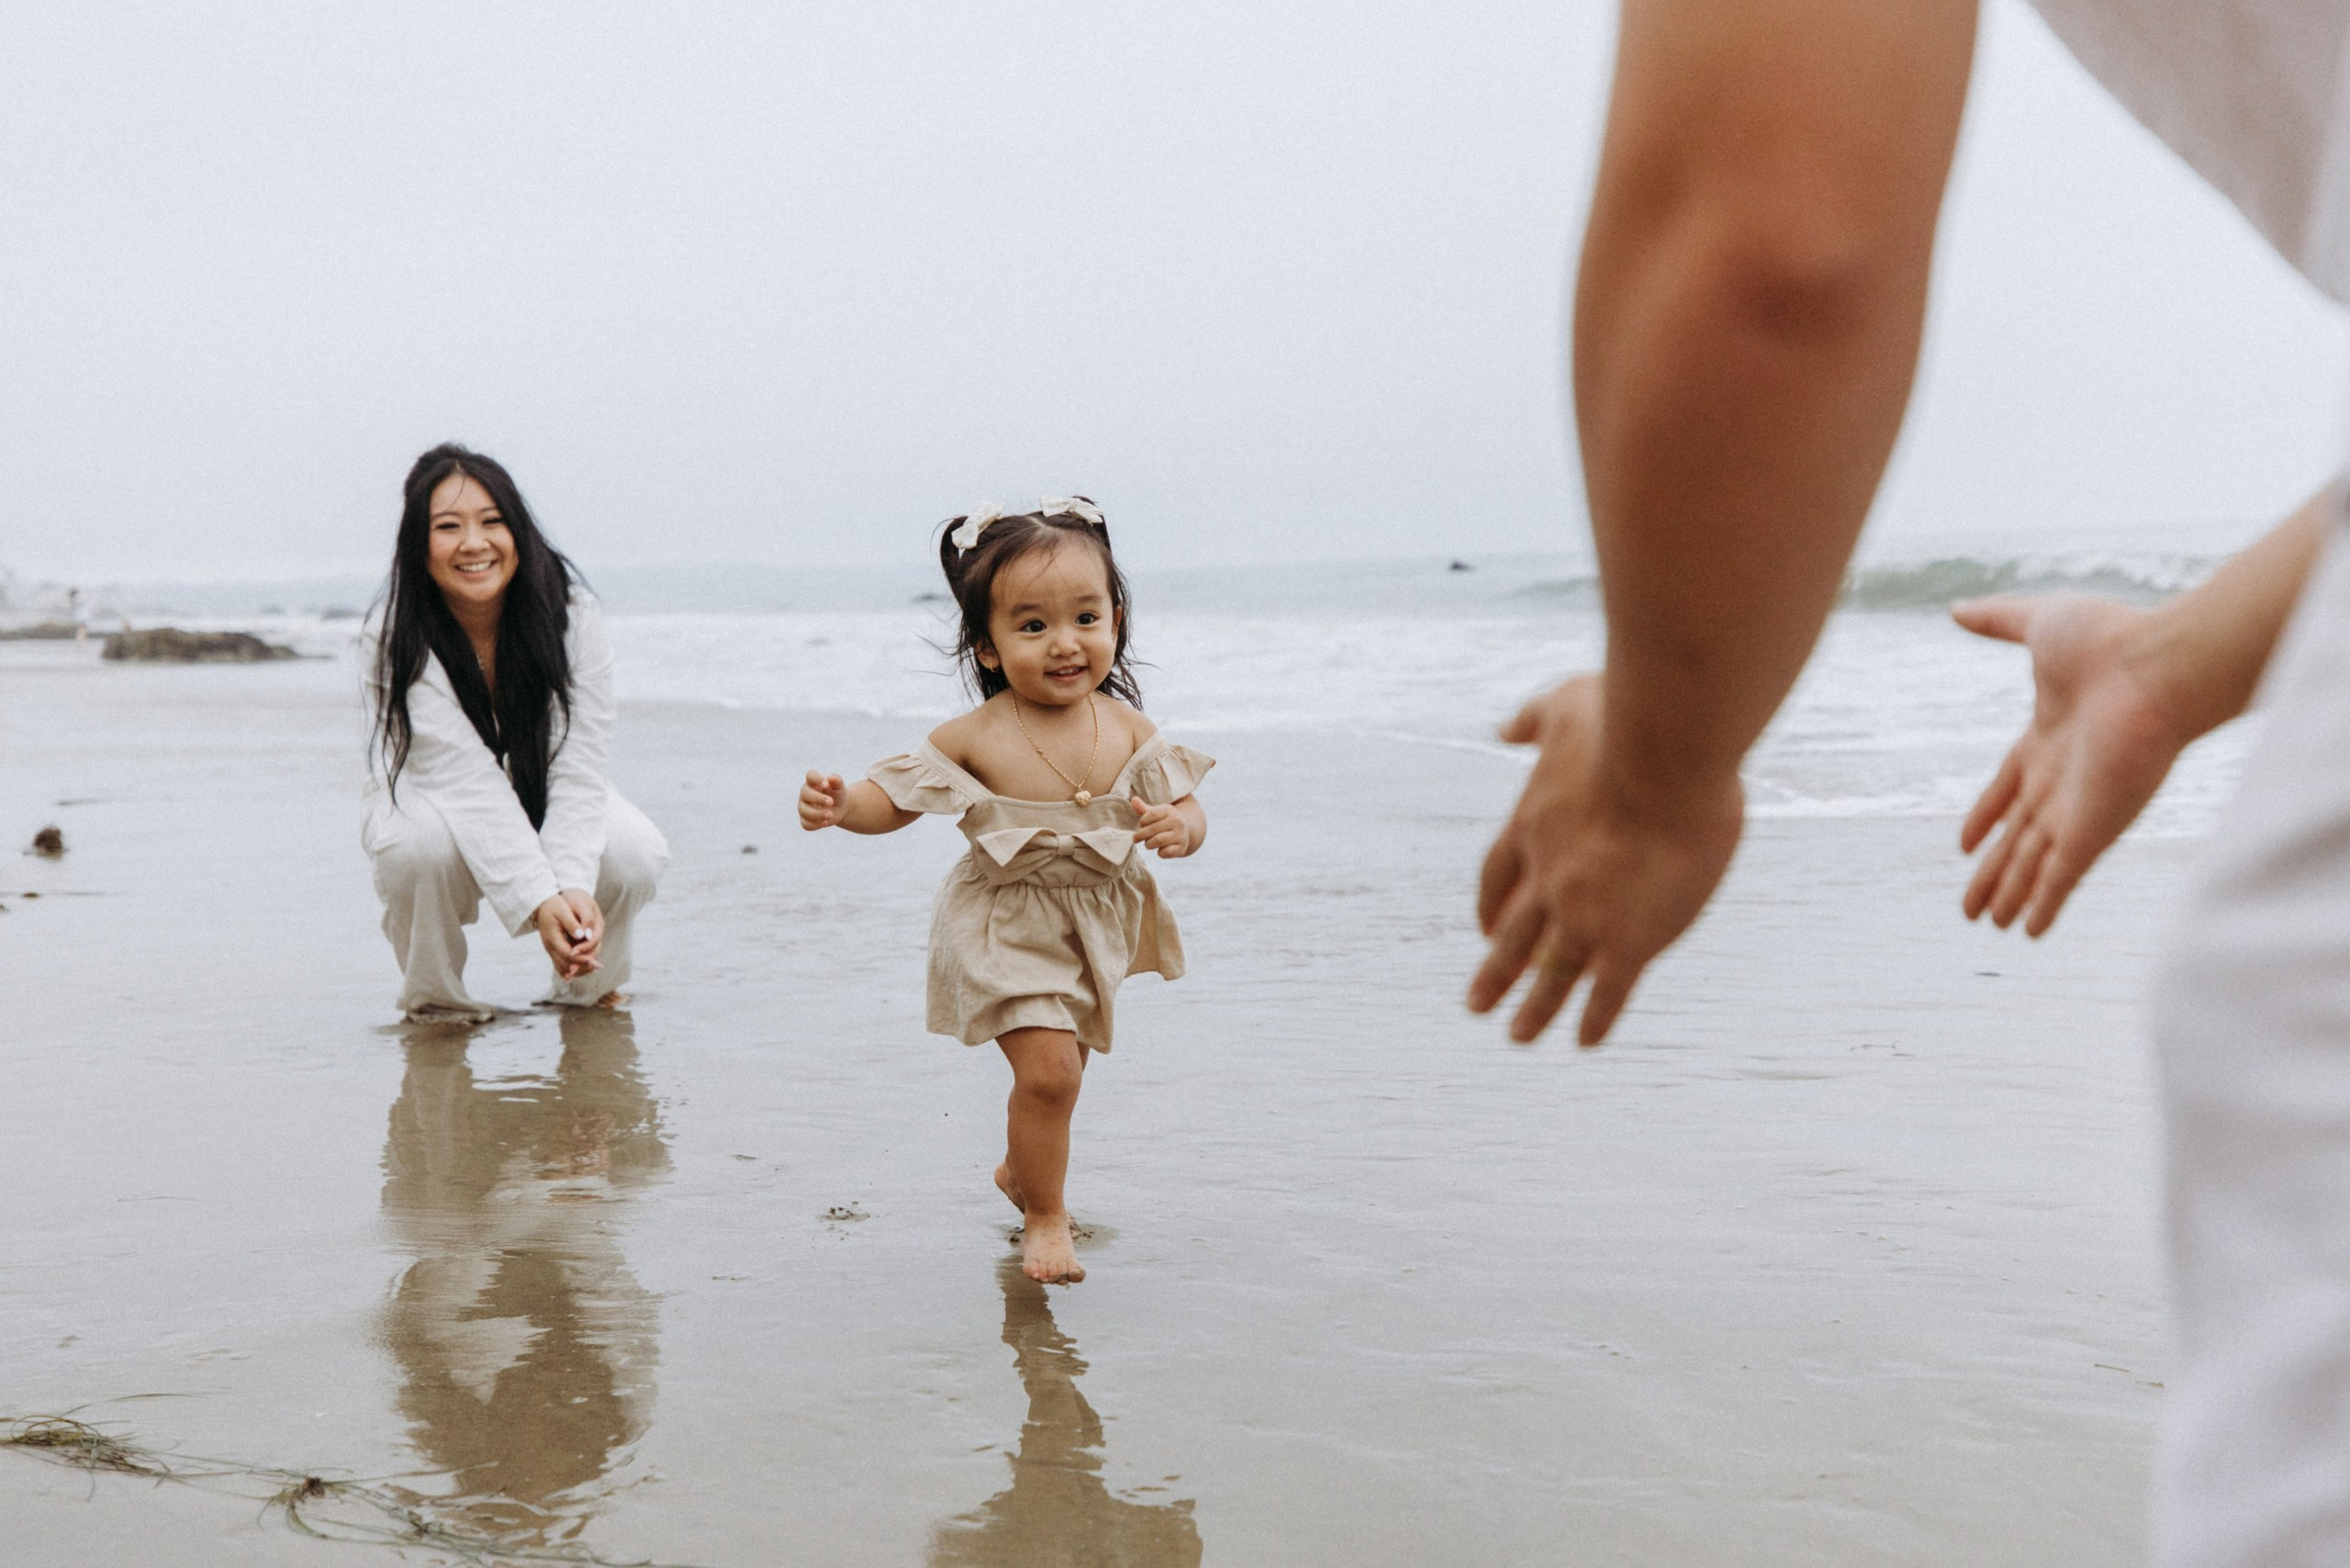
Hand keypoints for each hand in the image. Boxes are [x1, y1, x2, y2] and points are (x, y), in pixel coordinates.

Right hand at [535, 892, 602, 980]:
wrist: (540, 905)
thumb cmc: (553, 905)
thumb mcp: (562, 910)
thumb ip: (571, 924)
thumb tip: (582, 935)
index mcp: (552, 937)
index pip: (568, 954)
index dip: (581, 959)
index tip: (594, 961)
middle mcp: (550, 946)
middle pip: (566, 964)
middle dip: (582, 966)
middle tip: (598, 966)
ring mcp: (551, 949)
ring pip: (563, 966)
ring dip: (578, 969)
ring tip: (594, 968)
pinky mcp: (553, 949)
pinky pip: (561, 963)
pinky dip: (572, 967)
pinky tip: (584, 967)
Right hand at [800, 770, 847, 829]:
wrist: (840, 808)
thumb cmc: (837, 794)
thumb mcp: (840, 787)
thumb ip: (837, 781)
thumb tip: (832, 778)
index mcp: (813, 782)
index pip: (810, 775)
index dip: (816, 779)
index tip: (826, 784)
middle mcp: (805, 793)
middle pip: (805, 793)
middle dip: (818, 798)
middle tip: (831, 802)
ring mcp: (803, 807)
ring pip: (804, 811)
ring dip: (817, 814)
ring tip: (830, 814)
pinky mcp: (805, 820)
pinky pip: (806, 824)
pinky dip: (815, 824)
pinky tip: (825, 822)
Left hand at [1130, 796, 1190, 857]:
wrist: (1187, 832)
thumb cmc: (1165, 822)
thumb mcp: (1155, 814)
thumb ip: (1143, 809)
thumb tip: (1134, 800)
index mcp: (1169, 810)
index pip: (1152, 814)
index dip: (1142, 821)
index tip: (1141, 824)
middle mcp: (1177, 821)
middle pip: (1153, 829)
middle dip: (1140, 835)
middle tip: (1136, 838)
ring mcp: (1181, 835)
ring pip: (1158, 840)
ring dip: (1148, 844)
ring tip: (1148, 844)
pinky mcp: (1182, 848)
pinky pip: (1166, 852)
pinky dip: (1160, 853)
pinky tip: (1160, 850)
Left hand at [1469, 675, 1743, 1045]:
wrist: (1665, 758)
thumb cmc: (1623, 721)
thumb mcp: (1567, 702)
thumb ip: (1534, 717)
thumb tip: (1503, 728)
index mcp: (1533, 828)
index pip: (1499, 877)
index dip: (1492, 905)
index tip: (1485, 928)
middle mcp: (1549, 879)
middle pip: (1514, 935)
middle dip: (1496, 972)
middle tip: (1476, 1006)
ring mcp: (1586, 914)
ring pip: (1551, 973)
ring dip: (1534, 1009)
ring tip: (1518, 1038)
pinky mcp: (1630, 939)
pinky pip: (1608, 990)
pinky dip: (1594, 1018)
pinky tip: (1584, 1042)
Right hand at [1952, 594, 2187, 935]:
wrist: (2163, 664)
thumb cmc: (2112, 637)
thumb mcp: (2039, 623)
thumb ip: (1997, 621)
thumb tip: (1954, 609)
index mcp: (2048, 737)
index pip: (2009, 787)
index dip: (1986, 814)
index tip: (1964, 843)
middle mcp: (2063, 779)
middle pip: (2017, 836)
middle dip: (1993, 871)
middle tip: (1972, 906)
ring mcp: (2079, 806)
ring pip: (2033, 862)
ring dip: (2011, 895)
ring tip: (1988, 926)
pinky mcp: (2094, 826)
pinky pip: (2061, 875)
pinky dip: (2044, 903)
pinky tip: (2029, 932)